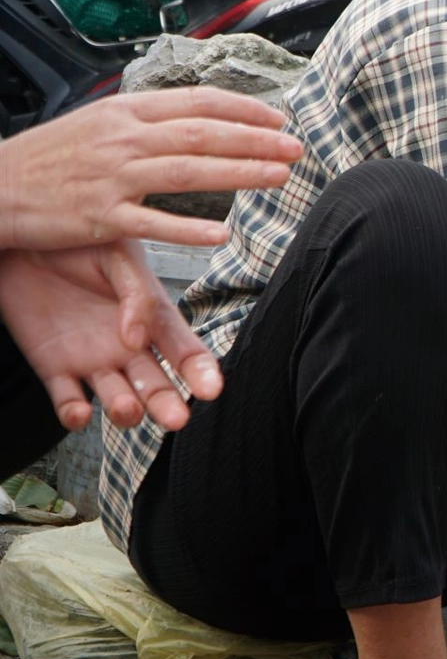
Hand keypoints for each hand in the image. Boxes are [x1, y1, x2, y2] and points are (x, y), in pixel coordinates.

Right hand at [0, 89, 302, 250]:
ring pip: (187, 172)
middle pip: (203, 134)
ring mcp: (112, 178)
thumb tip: (201, 113)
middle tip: (295, 147)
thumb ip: (149, 117)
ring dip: (239, 173)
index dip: (244, 108)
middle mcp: (123, 140)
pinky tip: (220, 234)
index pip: (198, 101)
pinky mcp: (99, 217)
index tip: (279, 118)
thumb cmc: (50, 157)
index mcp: (126, 111)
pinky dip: (187, 229)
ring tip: (278, 176)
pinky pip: (151, 223)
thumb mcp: (99, 120)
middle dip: (256, 139)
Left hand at [0, 243, 222, 431]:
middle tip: (176, 419)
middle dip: (168, 404)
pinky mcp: (54, 368)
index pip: (185, 350)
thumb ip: (138, 294)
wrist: (24, 239)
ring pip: (118, 398)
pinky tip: (80, 412)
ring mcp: (92, 360)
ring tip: (127, 408)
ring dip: (126, 411)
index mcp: (152, 318)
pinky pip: (67, 401)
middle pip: (156, 385)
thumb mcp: (119, 256)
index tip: (211, 391)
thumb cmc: (79, 242)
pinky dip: (74, 414)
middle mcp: (128, 346)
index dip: (201, 372)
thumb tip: (137, 340)